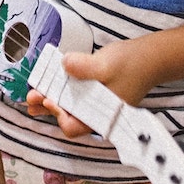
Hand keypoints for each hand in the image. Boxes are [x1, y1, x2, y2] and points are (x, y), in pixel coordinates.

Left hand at [25, 40, 159, 137]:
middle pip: (67, 118)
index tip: (47, 99)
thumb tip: (65, 64)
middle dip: (48, 107)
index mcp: (101, 116)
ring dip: (51, 100)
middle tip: (32, 97)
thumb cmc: (132, 64)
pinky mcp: (94, 93)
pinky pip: (74, 97)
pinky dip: (61, 91)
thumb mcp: (106, 64)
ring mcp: (96, 104)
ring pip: (69, 107)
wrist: (151, 57)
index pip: (73, 126)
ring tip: (33, 94)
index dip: (58, 115)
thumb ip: (85, 67)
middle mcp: (97, 115)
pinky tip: (50, 83)